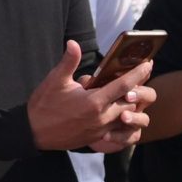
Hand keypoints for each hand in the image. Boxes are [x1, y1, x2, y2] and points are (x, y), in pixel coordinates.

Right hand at [30, 41, 147, 150]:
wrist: (33, 132)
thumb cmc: (44, 105)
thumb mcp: (55, 80)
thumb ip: (69, 61)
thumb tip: (73, 43)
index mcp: (93, 102)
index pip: (124, 85)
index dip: (138, 74)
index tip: (149, 64)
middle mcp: (101, 118)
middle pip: (131, 102)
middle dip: (138, 90)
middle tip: (142, 77)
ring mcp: (100, 130)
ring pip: (127, 117)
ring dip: (131, 105)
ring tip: (131, 93)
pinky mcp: (97, 138)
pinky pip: (119, 131)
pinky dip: (124, 121)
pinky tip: (122, 111)